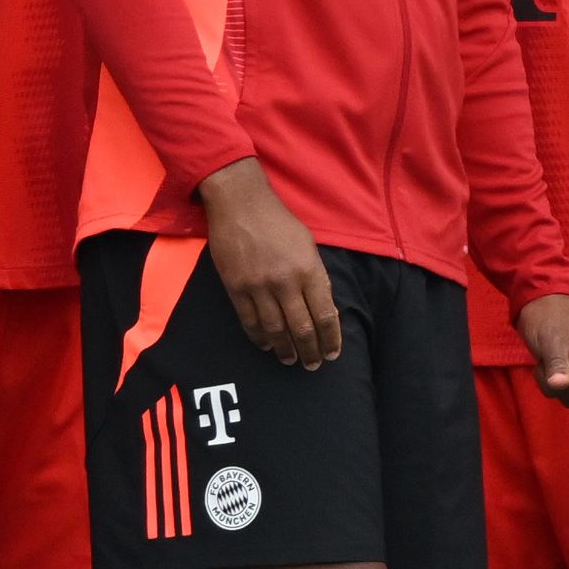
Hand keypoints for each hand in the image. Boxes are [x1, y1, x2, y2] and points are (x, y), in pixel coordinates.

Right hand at [200, 160, 340, 368]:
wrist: (240, 204)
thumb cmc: (278, 222)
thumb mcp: (308, 245)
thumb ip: (316, 277)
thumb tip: (324, 311)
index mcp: (308, 269)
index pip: (324, 314)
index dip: (330, 338)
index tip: (332, 353)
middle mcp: (285, 281)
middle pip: (302, 328)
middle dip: (310, 350)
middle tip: (312, 365)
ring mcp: (258, 286)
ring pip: (275, 329)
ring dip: (285, 349)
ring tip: (290, 359)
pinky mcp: (236, 287)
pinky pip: (249, 321)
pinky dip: (259, 337)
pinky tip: (266, 345)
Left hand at [517, 294, 568, 407]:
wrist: (537, 304)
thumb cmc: (550, 313)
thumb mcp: (553, 336)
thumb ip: (558, 362)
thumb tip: (559, 385)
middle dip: (561, 379)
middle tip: (551, 355)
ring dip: (552, 382)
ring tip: (546, 359)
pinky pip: (564, 395)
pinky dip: (549, 384)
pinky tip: (545, 365)